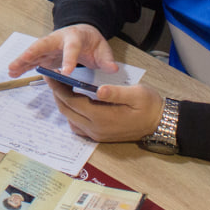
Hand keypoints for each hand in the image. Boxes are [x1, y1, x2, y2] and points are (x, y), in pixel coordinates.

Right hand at [7, 24, 117, 76]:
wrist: (82, 33)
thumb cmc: (91, 41)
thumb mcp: (102, 48)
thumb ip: (106, 59)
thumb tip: (112, 68)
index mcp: (75, 37)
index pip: (71, 48)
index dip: (69, 59)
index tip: (66, 72)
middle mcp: (58, 39)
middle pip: (43, 44)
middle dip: (33, 52)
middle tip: (24, 60)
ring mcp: (49, 46)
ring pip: (34, 51)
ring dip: (22, 60)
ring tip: (11, 70)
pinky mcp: (44, 54)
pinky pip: (32, 59)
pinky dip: (22, 65)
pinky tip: (12, 73)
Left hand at [47, 80, 164, 142]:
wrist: (160, 123)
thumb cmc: (149, 106)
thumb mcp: (137, 94)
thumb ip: (116, 93)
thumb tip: (98, 90)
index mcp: (102, 117)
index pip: (71, 101)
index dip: (58, 87)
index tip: (50, 73)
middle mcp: (95, 128)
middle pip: (66, 110)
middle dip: (56, 92)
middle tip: (50, 76)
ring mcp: (96, 134)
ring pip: (70, 118)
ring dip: (62, 102)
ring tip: (60, 85)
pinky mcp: (99, 136)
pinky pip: (77, 125)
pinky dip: (71, 112)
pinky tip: (73, 101)